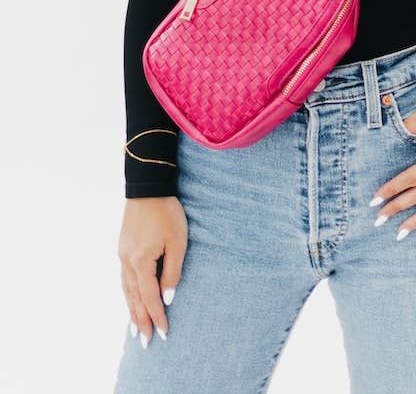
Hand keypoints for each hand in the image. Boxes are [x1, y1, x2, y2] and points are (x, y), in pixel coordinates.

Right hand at [118, 196, 187, 346]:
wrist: (147, 188)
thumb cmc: (167, 213)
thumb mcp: (177, 242)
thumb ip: (172, 272)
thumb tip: (168, 298)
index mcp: (140, 263)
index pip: (149, 298)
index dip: (157, 316)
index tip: (163, 334)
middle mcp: (127, 263)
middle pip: (133, 299)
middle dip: (140, 321)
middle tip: (145, 342)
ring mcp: (122, 256)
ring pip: (126, 291)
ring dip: (132, 310)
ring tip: (135, 328)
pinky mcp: (123, 248)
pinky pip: (124, 279)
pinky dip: (127, 294)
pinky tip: (130, 299)